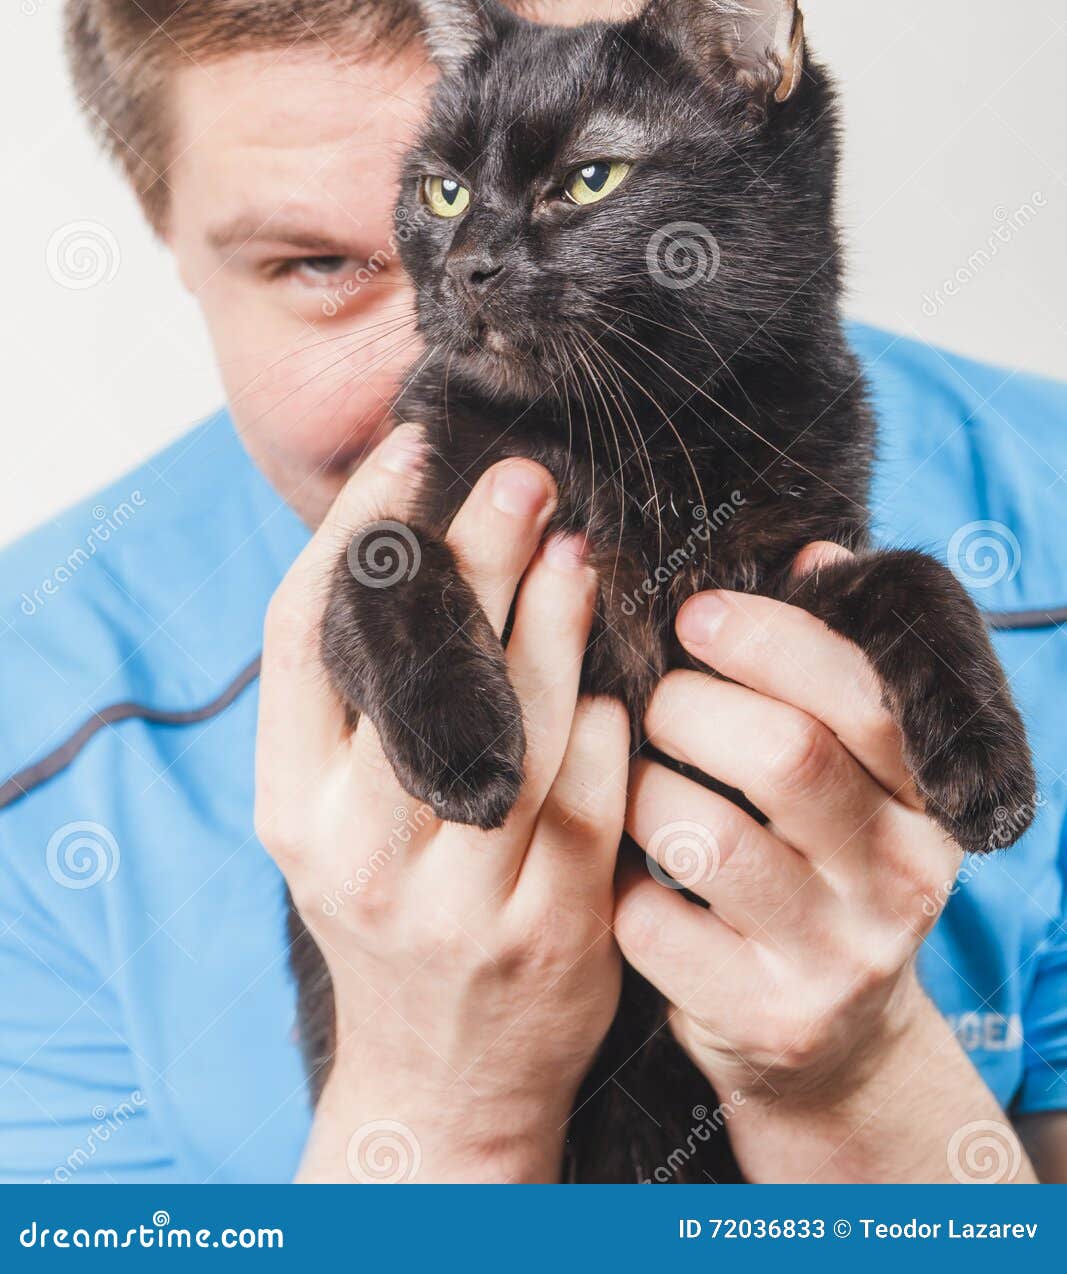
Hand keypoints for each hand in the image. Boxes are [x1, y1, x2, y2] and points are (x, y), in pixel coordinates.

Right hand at [256, 425, 628, 1182]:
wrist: (439, 1084)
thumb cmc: (392, 914)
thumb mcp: (335, 820)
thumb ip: (361, 706)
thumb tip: (413, 541)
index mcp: (290, 804)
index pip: (307, 634)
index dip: (359, 529)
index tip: (411, 452)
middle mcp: (356, 851)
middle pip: (417, 667)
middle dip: (473, 554)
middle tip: (525, 477)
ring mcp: (454, 898)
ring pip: (513, 728)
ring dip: (552, 625)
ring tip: (578, 552)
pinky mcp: (547, 934)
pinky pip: (586, 802)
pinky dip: (602, 733)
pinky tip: (611, 693)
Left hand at [615, 544, 1034, 1181]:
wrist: (832, 1045)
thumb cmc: (818, 864)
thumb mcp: (852, 774)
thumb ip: (832, 666)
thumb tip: (816, 550)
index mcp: (927, 799)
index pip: (861, 693)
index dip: (767, 638)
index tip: (694, 614)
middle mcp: (902, 879)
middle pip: (784, 754)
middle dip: (689, 707)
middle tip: (655, 707)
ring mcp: (839, 958)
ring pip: (705, 835)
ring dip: (642, 793)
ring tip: (636, 788)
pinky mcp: (766, 1020)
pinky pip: (653, 922)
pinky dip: (620, 886)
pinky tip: (630, 877)